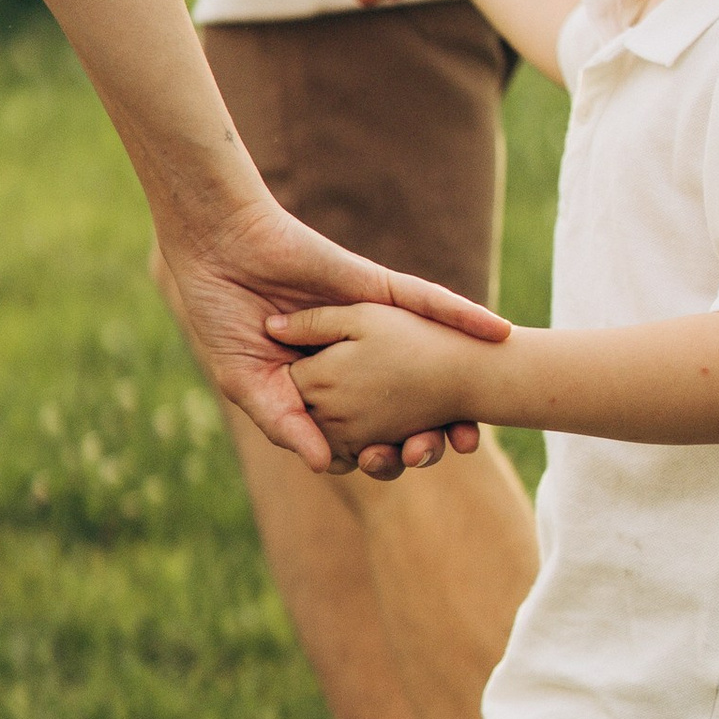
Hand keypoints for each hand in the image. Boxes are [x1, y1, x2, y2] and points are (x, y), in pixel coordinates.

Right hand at [154, 197, 502, 473]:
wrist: (219, 252)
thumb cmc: (223, 318)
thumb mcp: (249, 383)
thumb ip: (286, 424)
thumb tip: (328, 466)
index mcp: (325, 387)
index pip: (365, 431)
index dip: (383, 452)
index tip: (394, 466)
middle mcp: (357, 359)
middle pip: (406, 406)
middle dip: (427, 434)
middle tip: (441, 450)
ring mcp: (372, 323)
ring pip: (425, 360)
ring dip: (456, 390)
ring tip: (477, 421)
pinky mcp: (376, 288)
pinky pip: (427, 301)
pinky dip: (464, 315)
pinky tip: (499, 331)